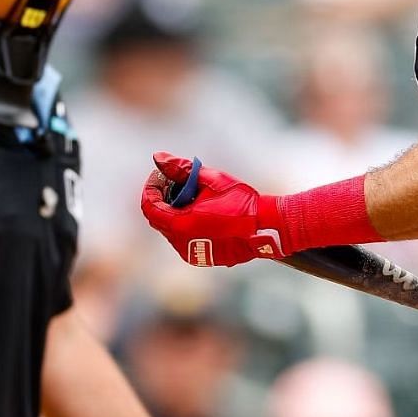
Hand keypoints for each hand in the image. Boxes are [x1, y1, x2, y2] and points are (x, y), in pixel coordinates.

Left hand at [139, 152, 287, 267]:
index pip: (149, 207)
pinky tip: (201, 213)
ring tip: (191, 197)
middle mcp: (182, 243)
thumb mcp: (211, 180)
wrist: (268, 228)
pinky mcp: (203, 259)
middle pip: (158, 219)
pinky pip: (185, 241)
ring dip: (174, 214)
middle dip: (162, 199)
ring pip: (171, 231)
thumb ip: (181, 169)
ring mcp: (192, 253)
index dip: (151, 189)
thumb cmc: (242, 202)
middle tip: (175, 183)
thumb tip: (158, 157)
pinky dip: (186, 226)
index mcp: (181, 224)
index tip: (160, 176)